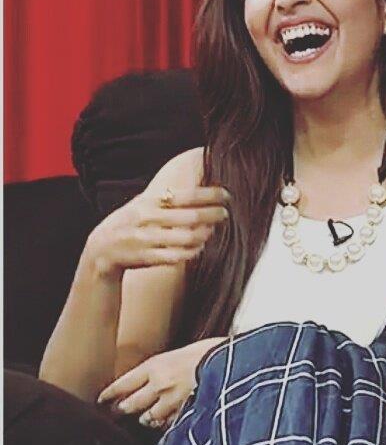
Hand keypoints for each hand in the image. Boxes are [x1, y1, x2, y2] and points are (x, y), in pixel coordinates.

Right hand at [82, 183, 230, 282]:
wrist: (101, 249)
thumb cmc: (127, 223)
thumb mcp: (141, 204)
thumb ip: (165, 197)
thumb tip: (198, 187)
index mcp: (148, 202)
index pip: (186, 195)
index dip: (210, 194)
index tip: (226, 195)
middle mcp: (148, 219)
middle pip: (191, 216)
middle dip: (214, 214)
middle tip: (225, 213)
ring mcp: (148, 239)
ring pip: (189, 237)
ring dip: (206, 234)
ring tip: (212, 230)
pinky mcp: (149, 257)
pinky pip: (180, 255)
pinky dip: (194, 250)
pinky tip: (199, 246)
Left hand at [98, 338, 224, 430]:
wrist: (236, 361)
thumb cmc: (215, 351)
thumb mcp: (185, 350)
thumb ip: (168, 365)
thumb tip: (155, 375)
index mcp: (156, 365)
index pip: (123, 383)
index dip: (111, 393)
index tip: (103, 398)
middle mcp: (159, 384)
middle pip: (131, 403)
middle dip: (125, 408)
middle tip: (120, 411)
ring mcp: (173, 401)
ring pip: (149, 417)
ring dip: (147, 418)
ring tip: (147, 418)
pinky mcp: (186, 412)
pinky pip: (171, 423)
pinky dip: (168, 423)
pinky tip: (168, 422)